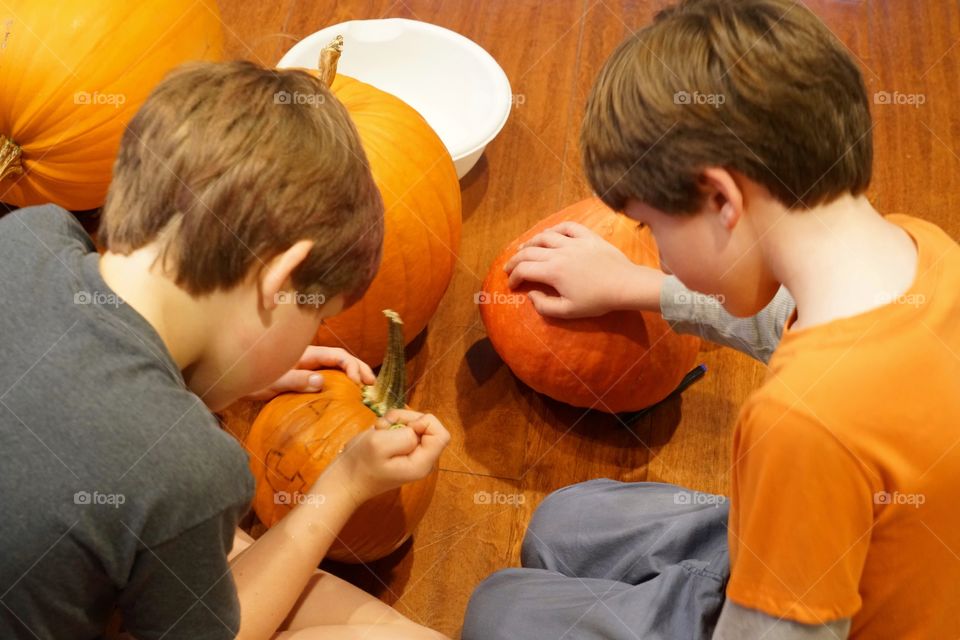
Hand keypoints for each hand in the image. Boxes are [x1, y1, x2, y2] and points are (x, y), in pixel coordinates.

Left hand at [245, 346, 375, 400]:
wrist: (232, 383)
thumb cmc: (250, 379)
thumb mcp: (272, 380)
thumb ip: (295, 379)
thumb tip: (321, 381)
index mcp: (305, 355)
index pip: (336, 355)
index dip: (352, 366)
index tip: (359, 382)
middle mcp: (308, 360)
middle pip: (340, 359)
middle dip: (358, 369)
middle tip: (372, 385)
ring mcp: (306, 370)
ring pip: (335, 369)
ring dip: (352, 376)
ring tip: (365, 389)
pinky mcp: (301, 380)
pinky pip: (326, 379)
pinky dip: (340, 385)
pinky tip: (346, 396)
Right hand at [320, 409, 450, 507]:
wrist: (344, 479)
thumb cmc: (360, 464)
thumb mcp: (380, 445)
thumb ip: (405, 434)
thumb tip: (415, 429)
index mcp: (422, 463)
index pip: (441, 434)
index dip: (425, 423)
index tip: (404, 427)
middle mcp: (422, 458)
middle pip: (427, 425)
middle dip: (406, 419)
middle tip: (384, 426)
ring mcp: (412, 452)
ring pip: (413, 422)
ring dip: (395, 420)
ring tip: (379, 431)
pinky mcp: (401, 447)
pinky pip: (403, 426)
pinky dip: (390, 424)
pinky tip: (378, 433)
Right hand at [503, 221, 663, 317]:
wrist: (625, 285)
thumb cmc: (597, 301)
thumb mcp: (569, 311)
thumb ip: (545, 306)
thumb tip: (531, 294)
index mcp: (553, 272)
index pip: (524, 270)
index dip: (514, 277)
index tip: (512, 285)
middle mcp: (559, 253)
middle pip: (529, 252)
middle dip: (515, 260)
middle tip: (509, 267)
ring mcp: (573, 242)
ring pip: (545, 236)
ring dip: (530, 242)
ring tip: (524, 248)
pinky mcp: (587, 236)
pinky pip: (567, 226)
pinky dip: (555, 228)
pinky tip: (550, 234)